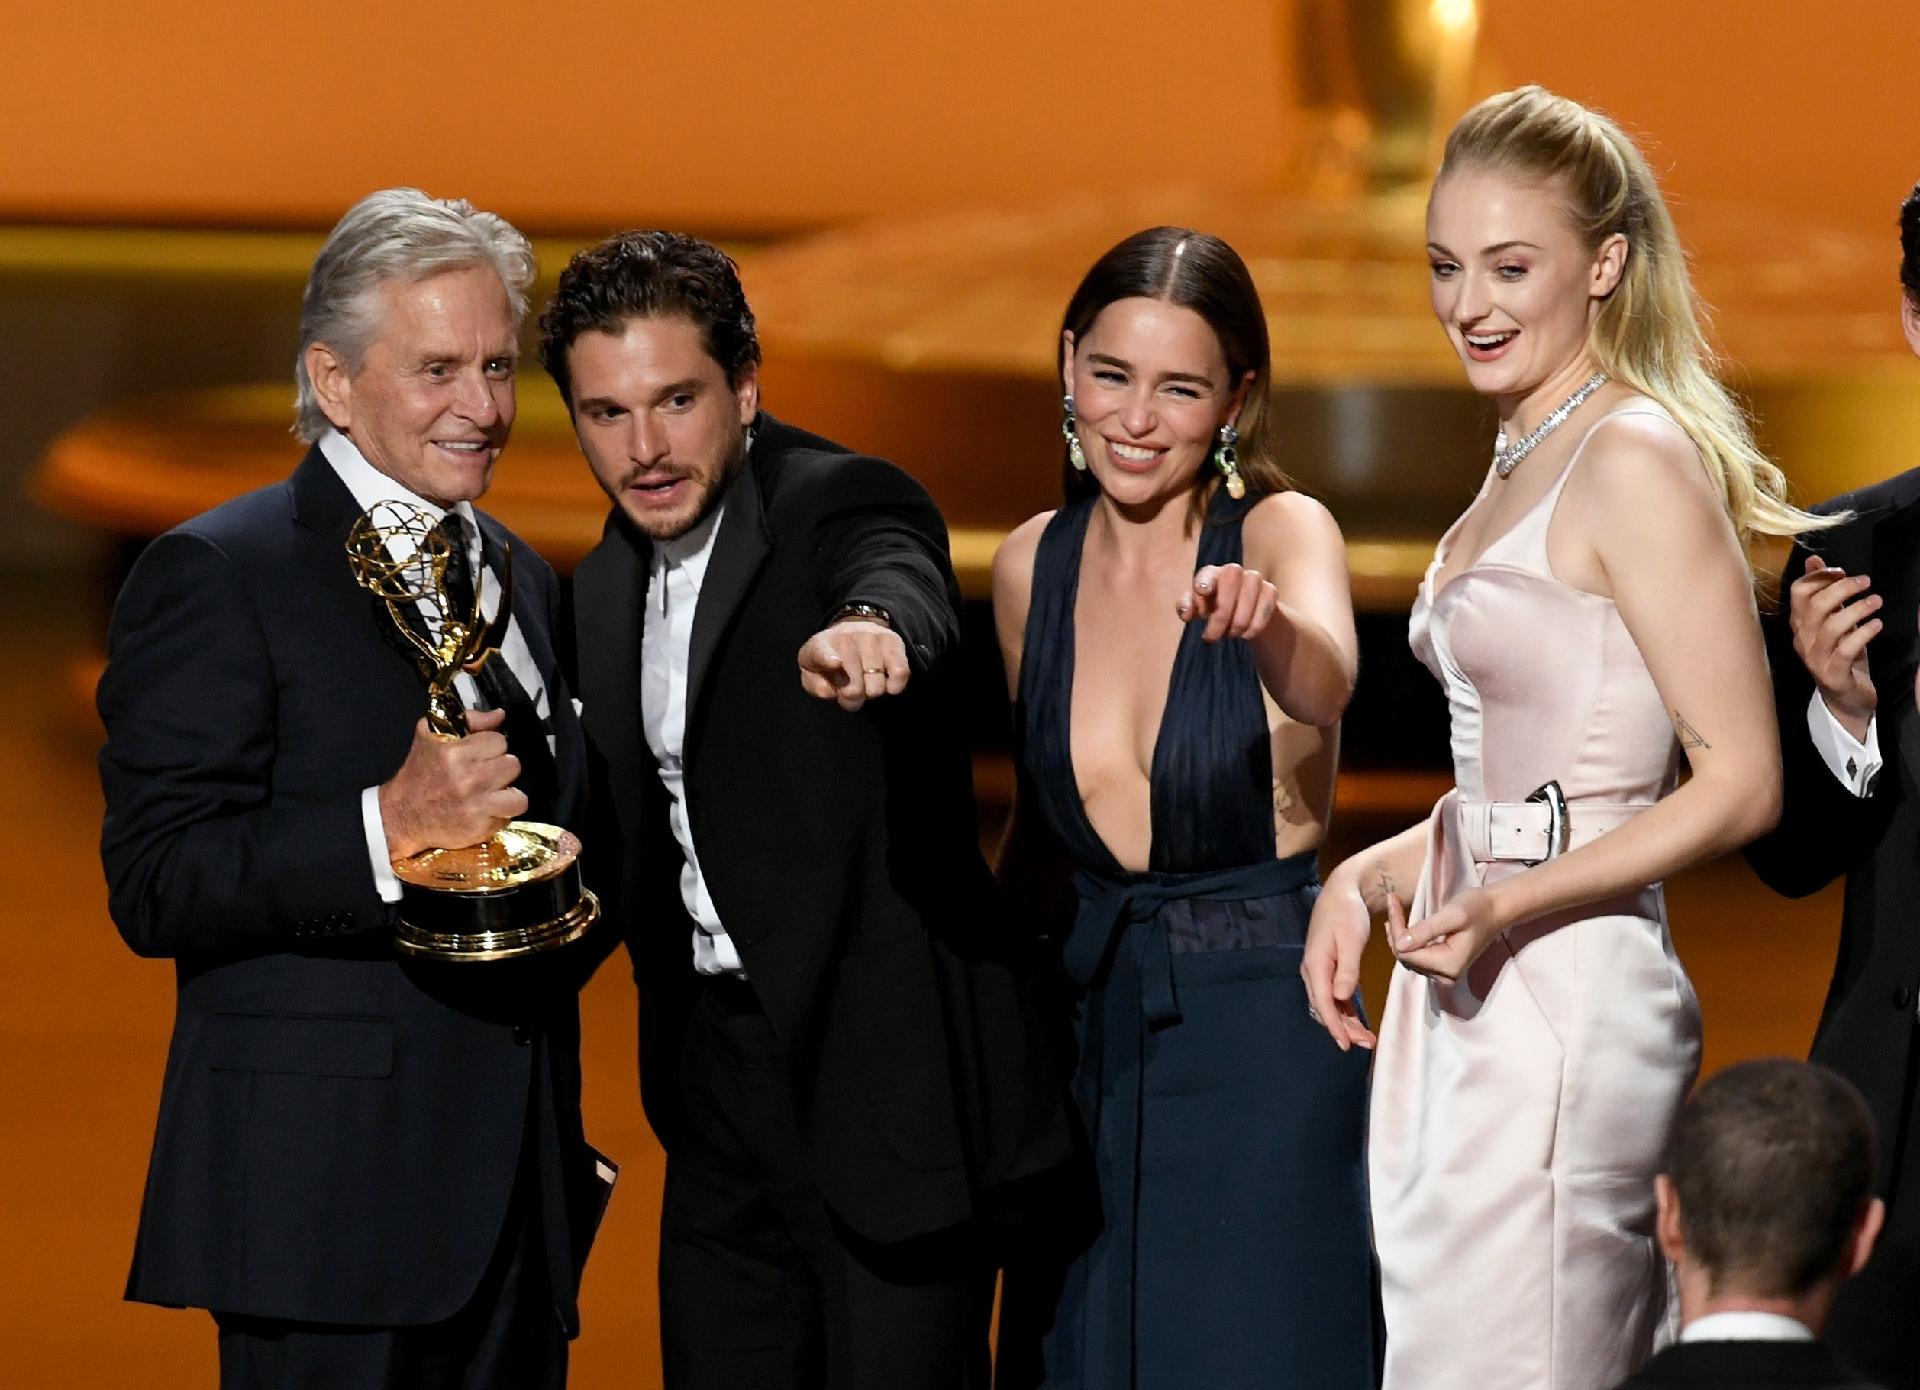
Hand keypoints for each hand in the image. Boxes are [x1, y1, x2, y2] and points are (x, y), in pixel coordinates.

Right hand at [378, 708, 526, 857]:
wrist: (402, 815)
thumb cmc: (418, 774)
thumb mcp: (430, 735)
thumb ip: (469, 720)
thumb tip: (499, 715)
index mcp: (454, 754)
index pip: (499, 741)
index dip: (491, 746)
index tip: (480, 754)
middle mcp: (466, 780)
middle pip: (513, 765)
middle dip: (500, 768)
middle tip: (485, 774)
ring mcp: (474, 807)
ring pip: (518, 797)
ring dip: (508, 795)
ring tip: (493, 794)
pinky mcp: (478, 829)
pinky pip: (507, 818)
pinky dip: (499, 815)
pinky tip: (484, 811)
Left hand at [798, 620, 909, 710]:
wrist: (852, 633)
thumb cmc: (830, 661)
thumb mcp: (812, 674)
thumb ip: (816, 686)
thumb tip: (832, 691)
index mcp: (819, 645)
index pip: (821, 652)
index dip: (828, 659)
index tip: (835, 664)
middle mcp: (845, 637)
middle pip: (854, 686)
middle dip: (854, 698)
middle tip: (850, 692)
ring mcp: (870, 636)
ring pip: (877, 683)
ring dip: (872, 692)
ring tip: (866, 683)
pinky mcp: (892, 640)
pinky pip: (900, 671)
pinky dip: (896, 685)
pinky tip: (888, 685)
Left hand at [1176, 563, 1278, 642]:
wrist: (1242, 612)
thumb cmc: (1212, 607)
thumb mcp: (1197, 609)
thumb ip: (1186, 608)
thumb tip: (1185, 613)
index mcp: (1211, 574)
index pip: (1207, 573)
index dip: (1205, 581)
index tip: (1202, 591)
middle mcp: (1233, 571)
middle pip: (1230, 583)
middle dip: (1221, 614)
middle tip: (1211, 637)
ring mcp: (1253, 578)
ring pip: (1249, 594)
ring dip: (1238, 621)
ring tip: (1230, 635)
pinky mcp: (1270, 591)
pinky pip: (1265, 605)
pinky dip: (1255, 624)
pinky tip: (1246, 635)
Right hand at [1301, 874, 1377, 1051]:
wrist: (1342, 893)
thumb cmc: (1347, 914)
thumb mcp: (1350, 940)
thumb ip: (1347, 969)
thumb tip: (1341, 998)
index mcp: (1315, 964)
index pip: (1322, 1002)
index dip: (1334, 1026)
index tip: (1346, 1044)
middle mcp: (1312, 970)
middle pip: (1325, 1008)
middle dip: (1343, 1029)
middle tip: (1365, 1044)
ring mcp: (1318, 970)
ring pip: (1329, 1004)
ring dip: (1345, 1022)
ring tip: (1365, 1038)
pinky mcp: (1327, 968)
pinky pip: (1333, 995)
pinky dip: (1344, 1010)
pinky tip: (1356, 1020)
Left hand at [1389, 884, 1500, 986]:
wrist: (1496, 910)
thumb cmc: (1478, 908)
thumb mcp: (1452, 915)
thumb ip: (1426, 930)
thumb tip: (1400, 944)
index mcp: (1448, 965)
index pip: (1407, 952)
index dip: (1396, 928)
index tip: (1393, 900)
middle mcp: (1445, 976)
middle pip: (1406, 956)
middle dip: (1396, 930)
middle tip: (1393, 901)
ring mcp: (1444, 974)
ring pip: (1409, 957)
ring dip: (1399, 934)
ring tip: (1395, 909)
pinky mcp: (1442, 968)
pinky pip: (1417, 957)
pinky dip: (1408, 940)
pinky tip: (1401, 926)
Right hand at [1788, 554, 1878, 740]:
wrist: (1845, 699)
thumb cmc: (1841, 656)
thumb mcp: (1832, 620)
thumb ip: (1822, 592)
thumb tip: (1814, 560)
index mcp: (1799, 625)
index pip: (1798, 593)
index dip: (1820, 577)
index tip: (1842, 572)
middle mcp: (1802, 640)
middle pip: (1815, 606)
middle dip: (1842, 589)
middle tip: (1866, 582)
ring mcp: (1815, 659)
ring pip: (1831, 627)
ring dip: (1857, 609)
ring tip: (1877, 601)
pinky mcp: (1832, 674)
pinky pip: (1847, 649)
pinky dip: (1864, 634)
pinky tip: (1877, 624)